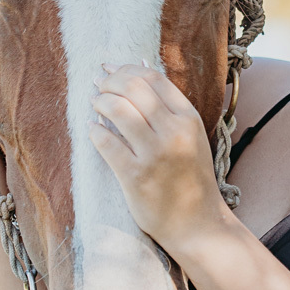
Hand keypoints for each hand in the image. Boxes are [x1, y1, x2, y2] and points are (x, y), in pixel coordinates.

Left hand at [89, 64, 229, 260]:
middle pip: (134, 88)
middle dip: (110, 81)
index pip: (154, 79)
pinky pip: (106, 143)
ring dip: (100, 101)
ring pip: (118, 110)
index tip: (111, 70)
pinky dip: (95, 131)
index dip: (127, 69)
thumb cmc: (191, 178)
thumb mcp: (191, 136)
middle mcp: (174, 133)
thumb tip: (142, 65)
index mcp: (189, 119)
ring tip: (94, 103)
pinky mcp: (136, 177)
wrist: (198, 224)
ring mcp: (155, 155)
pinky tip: (92, 129)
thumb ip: (168, 106)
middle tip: (99, 85)